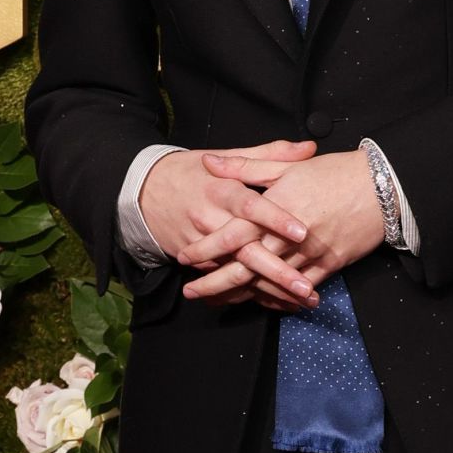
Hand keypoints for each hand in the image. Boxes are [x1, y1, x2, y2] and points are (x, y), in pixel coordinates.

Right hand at [138, 140, 318, 307]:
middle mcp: (212, 219)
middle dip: (277, 272)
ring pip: (237, 273)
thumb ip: (269, 154)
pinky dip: (249, 295)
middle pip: (247, 250)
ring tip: (299, 302)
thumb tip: (309, 149)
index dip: (276, 220)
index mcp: (222, 189)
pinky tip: (277, 304)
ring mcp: (202, 245)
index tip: (302, 233)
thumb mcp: (225, 155)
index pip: (252, 206)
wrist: (143, 191)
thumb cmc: (190, 172)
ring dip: (269, 291)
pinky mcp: (196, 261)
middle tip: (305, 287)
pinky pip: (224, 282)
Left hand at [184, 147, 385, 307]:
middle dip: (215, 283)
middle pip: (245, 267)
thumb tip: (210, 164)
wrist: (382, 187)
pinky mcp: (330, 265)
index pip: (233, 233)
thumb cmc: (333, 173)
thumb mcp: (287, 165)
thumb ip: (246, 167)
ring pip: (270, 282)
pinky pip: (300, 289)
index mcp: (276, 208)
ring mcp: (310, 254)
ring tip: (219, 302)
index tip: (186, 257)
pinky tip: (263, 303)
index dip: (207, 248)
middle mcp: (290, 236)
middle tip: (191, 293)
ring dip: (242, 295)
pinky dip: (280, 299)